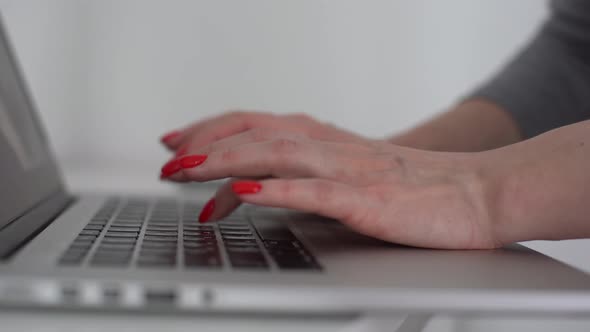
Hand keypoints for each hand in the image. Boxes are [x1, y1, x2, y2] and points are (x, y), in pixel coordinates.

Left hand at [159, 124, 498, 248]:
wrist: (476, 193)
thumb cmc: (415, 186)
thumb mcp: (348, 175)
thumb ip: (303, 176)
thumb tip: (253, 191)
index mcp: (325, 139)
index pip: (255, 124)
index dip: (210, 129)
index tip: (176, 142)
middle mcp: (330, 146)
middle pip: (255, 132)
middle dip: (204, 144)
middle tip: (168, 161)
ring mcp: (347, 171)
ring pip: (276, 154)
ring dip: (226, 160)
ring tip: (187, 172)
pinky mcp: (367, 200)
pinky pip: (315, 191)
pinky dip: (276, 190)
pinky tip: (244, 192)